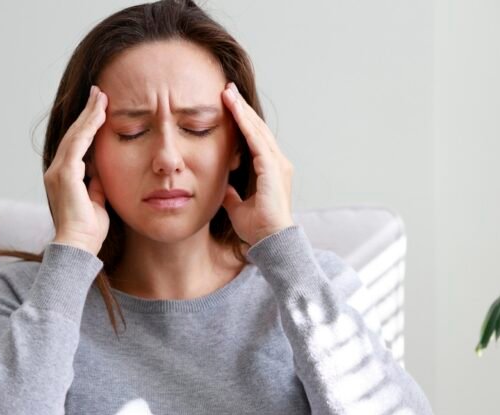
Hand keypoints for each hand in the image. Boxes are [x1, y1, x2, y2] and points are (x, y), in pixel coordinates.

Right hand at [44, 85, 109, 255]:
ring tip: (101, 97)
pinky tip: (99, 114)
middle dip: (87, 113)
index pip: (77, 145)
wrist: (78, 247)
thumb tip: (101, 172)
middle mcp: (56, 171)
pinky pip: (78, 145)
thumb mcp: (96, 201)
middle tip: (99, 93)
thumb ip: (96, 185)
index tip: (99, 109)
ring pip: (75, 135)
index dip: (87, 126)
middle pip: (74, 135)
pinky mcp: (65, 174)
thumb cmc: (88, 230)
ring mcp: (58, 172)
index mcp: (64, 177)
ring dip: (89, 115)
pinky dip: (88, 128)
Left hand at [220, 82, 294, 245]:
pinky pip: (257, 141)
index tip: (228, 105)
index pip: (254, 138)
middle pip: (257, 129)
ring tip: (227, 92)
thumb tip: (222, 187)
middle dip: (241, 108)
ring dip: (242, 111)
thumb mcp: (237, 206)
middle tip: (227, 89)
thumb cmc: (258, 228)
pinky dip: (245, 125)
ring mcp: (277, 164)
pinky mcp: (272, 169)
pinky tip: (235, 111)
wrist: (270, 241)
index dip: (241, 121)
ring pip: (257, 130)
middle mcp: (277, 163)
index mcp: (270, 170)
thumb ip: (231, 194)